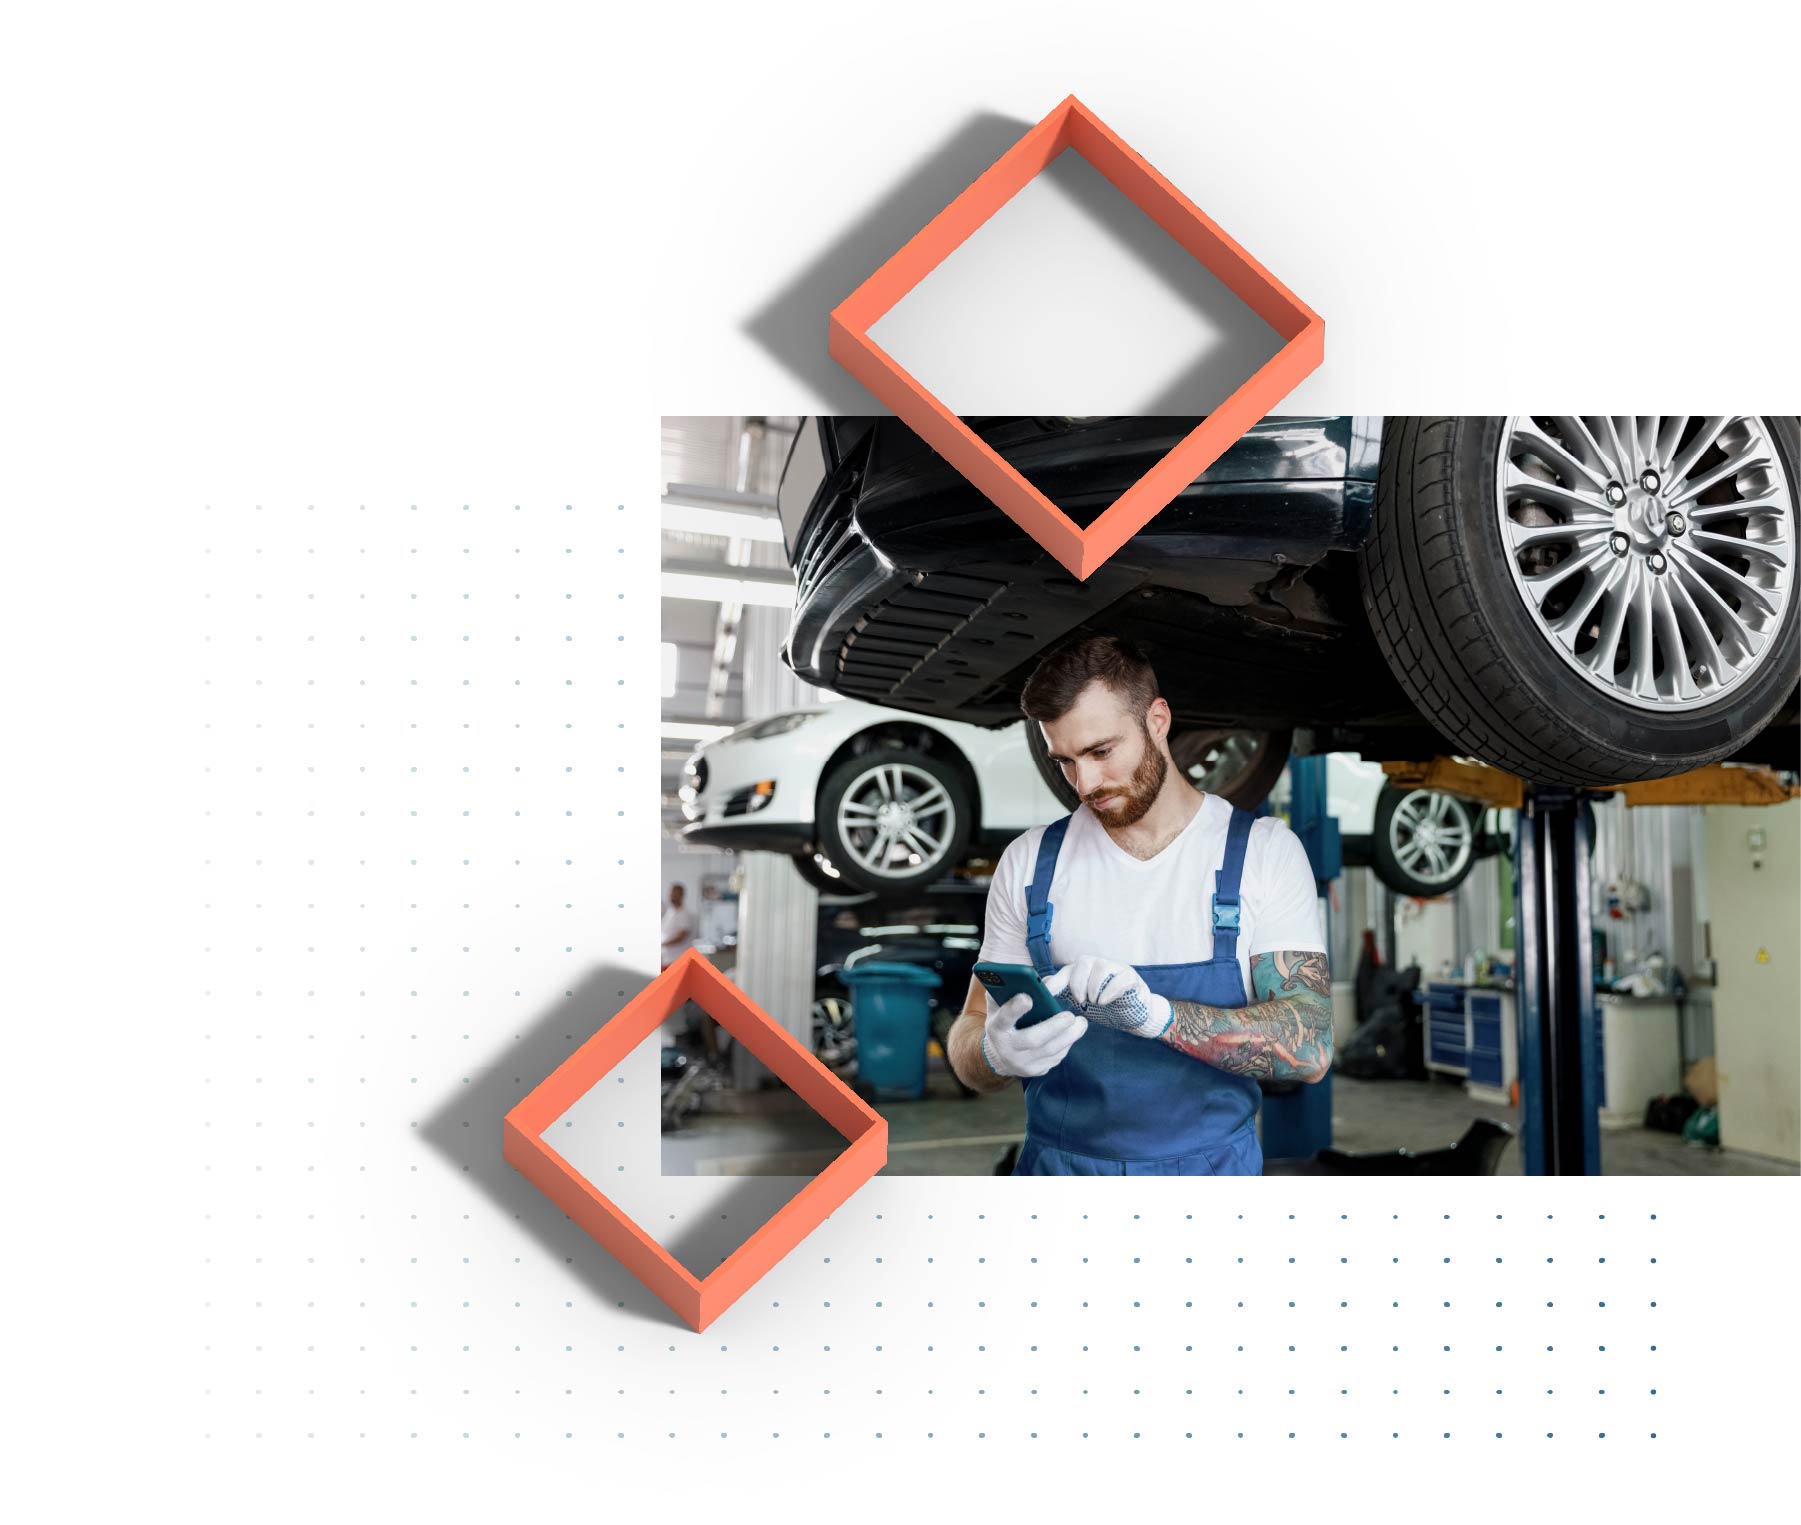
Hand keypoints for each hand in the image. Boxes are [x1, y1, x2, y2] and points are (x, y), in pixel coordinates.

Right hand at [981, 991, 1087, 1078]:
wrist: (1000, 1055)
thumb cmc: (1005, 1021)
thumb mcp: (1001, 1005)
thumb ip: (1011, 991)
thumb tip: (1037, 979)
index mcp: (996, 1028)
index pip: (1004, 1018)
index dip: (1015, 1008)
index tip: (1028, 997)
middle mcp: (1007, 1049)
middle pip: (1033, 1040)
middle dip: (1054, 1027)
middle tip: (1071, 1016)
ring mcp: (1021, 1063)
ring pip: (1049, 1051)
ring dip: (1068, 1037)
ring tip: (1081, 1023)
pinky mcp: (1034, 1071)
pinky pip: (1054, 1059)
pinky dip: (1066, 1045)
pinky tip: (1073, 1034)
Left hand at [1044, 956, 1171, 1039]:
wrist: (1133, 1014)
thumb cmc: (1104, 1006)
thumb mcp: (1081, 1002)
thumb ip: (1063, 993)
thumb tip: (1042, 988)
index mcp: (1084, 971)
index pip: (1066, 971)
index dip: (1055, 982)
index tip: (1046, 995)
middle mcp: (1099, 965)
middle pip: (1083, 961)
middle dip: (1077, 982)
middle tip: (1079, 1001)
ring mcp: (1116, 969)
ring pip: (1101, 966)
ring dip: (1094, 986)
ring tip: (1094, 1002)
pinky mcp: (1132, 977)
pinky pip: (1121, 978)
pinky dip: (1110, 991)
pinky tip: (1104, 1002)